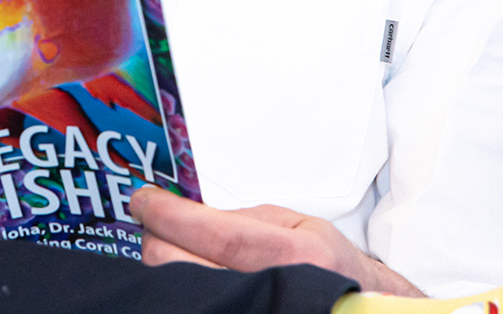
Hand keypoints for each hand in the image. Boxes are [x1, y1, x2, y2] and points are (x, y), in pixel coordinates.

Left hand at [129, 186, 424, 296]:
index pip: (212, 234)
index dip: (168, 214)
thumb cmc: (329, 268)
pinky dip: (176, 290)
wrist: (358, 311)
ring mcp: (251, 312)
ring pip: (173, 291)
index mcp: (292, 255)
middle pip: (176, 265)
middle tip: (154, 223)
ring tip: (170, 249)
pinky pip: (189, 306)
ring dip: (163, 265)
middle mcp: (268, 290)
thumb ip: (243, 218)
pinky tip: (181, 276)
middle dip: (156, 237)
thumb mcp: (299, 226)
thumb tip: (188, 214)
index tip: (144, 200)